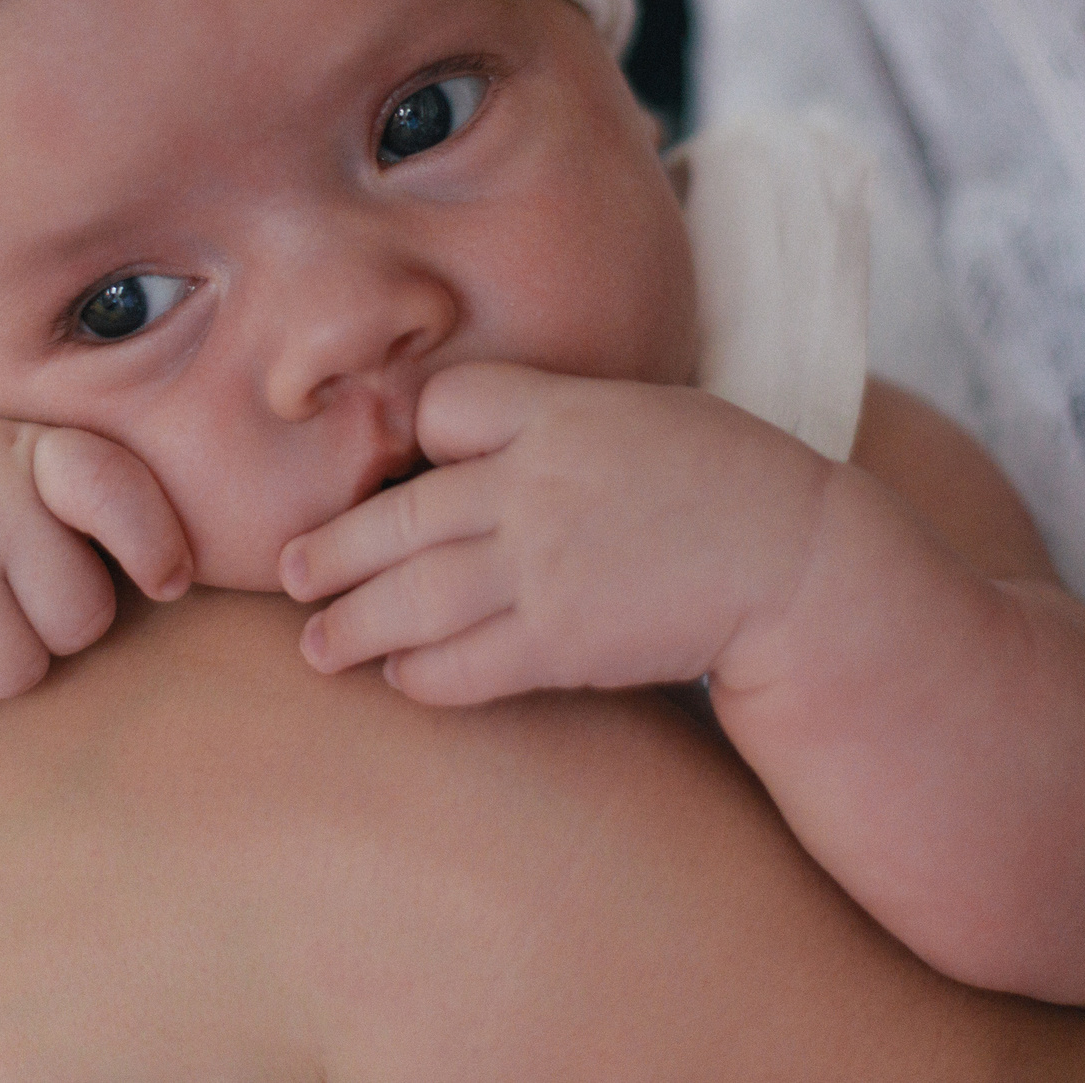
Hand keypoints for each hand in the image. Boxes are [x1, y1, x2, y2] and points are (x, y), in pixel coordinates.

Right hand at [0, 415, 191, 716]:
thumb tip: (176, 582)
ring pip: (13, 674)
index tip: (168, 582)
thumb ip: (110, 503)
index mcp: (41, 455)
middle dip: (51, 628)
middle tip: (7, 593)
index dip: (152, 544)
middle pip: (79, 623)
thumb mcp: (36, 467)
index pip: (113, 491)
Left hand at [278, 363, 837, 704]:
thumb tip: (483, 437)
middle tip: (286, 572)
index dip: (412, 433)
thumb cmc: (725, 479)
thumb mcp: (638, 410)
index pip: (442, 406)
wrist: (798, 561)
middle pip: (400, 516)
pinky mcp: (559, 640)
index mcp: (558, 410)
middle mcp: (533, 483)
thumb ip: (555, 419)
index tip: (398, 465)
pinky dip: (421, 675)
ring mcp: (541, 564)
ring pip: (412, 598)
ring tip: (315, 645)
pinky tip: (400, 678)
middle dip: (331, 552)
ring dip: (351, 626)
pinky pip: (463, 664)